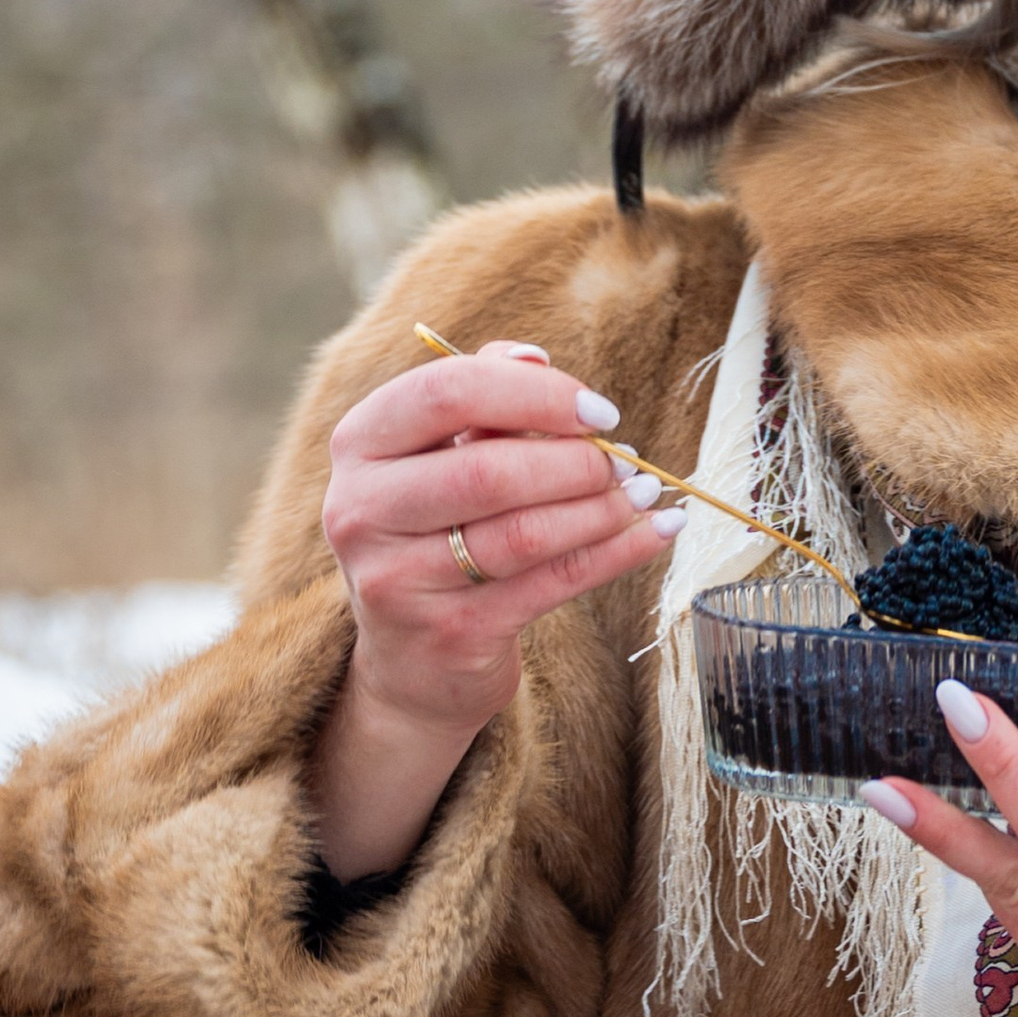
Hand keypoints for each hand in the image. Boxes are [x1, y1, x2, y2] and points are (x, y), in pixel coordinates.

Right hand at [309, 340, 684, 876]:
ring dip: (601, 509)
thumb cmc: (438, 532)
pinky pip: (552, 584)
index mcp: (360, 445)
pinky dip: (617, 553)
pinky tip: (658, 532)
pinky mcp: (449, 634)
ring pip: (523, 534)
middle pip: (486, 469)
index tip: (597, 410)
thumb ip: (481, 396)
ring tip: (645, 493)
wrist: (414, 660)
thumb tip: (534, 356)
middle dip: (573, 462)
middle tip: (623, 461)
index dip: (533, 394)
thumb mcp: (443, 456)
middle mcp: (360, 511)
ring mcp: (399, 580)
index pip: (446, 392)